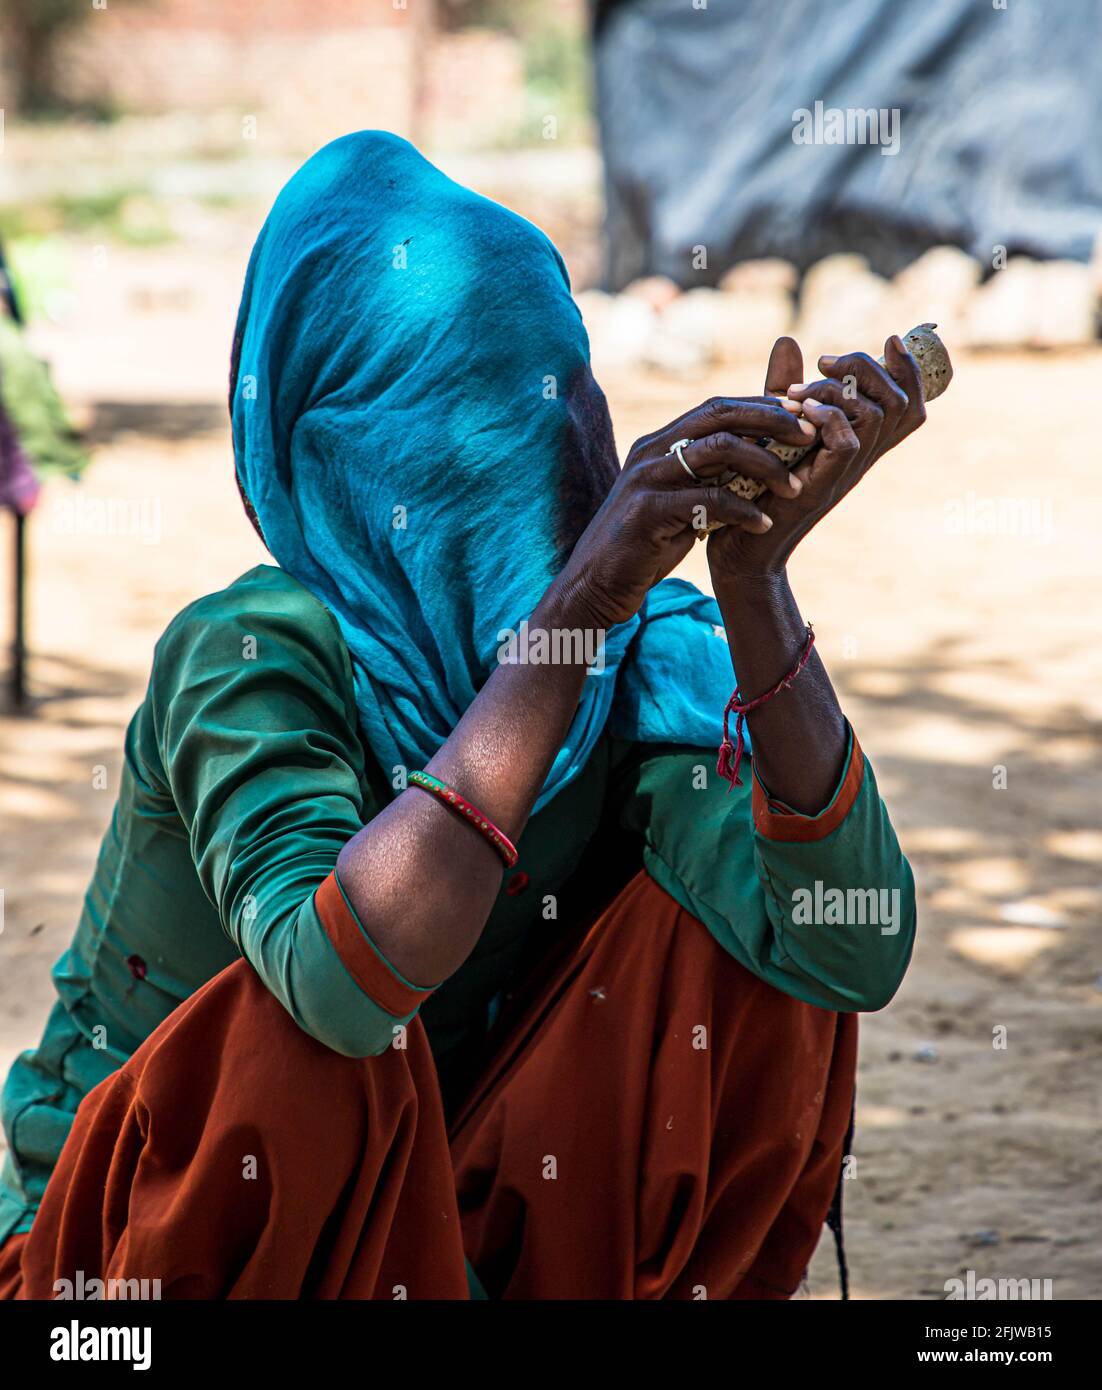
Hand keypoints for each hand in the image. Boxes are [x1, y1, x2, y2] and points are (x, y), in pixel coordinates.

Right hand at [555, 396, 812, 627]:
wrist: (596, 586)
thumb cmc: (644, 546)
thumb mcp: (679, 502)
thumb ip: (706, 478)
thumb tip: (753, 460)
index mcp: (659, 443)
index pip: (716, 408)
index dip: (760, 407)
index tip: (800, 418)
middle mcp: (651, 451)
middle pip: (719, 416)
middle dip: (769, 421)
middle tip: (808, 437)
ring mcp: (645, 479)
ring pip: (717, 450)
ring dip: (764, 465)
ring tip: (793, 488)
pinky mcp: (646, 512)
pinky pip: (706, 501)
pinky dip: (742, 511)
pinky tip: (763, 525)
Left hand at [707, 335, 926, 579]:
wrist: (740, 549)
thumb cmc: (755, 488)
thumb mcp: (773, 425)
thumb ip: (786, 386)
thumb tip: (788, 340)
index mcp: (858, 443)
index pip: (908, 406)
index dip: (911, 370)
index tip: (890, 339)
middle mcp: (859, 458)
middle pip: (902, 403)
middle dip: (869, 367)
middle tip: (825, 360)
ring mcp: (844, 473)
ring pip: (878, 416)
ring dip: (841, 388)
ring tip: (801, 389)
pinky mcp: (822, 487)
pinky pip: (848, 443)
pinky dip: (829, 417)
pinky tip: (801, 411)